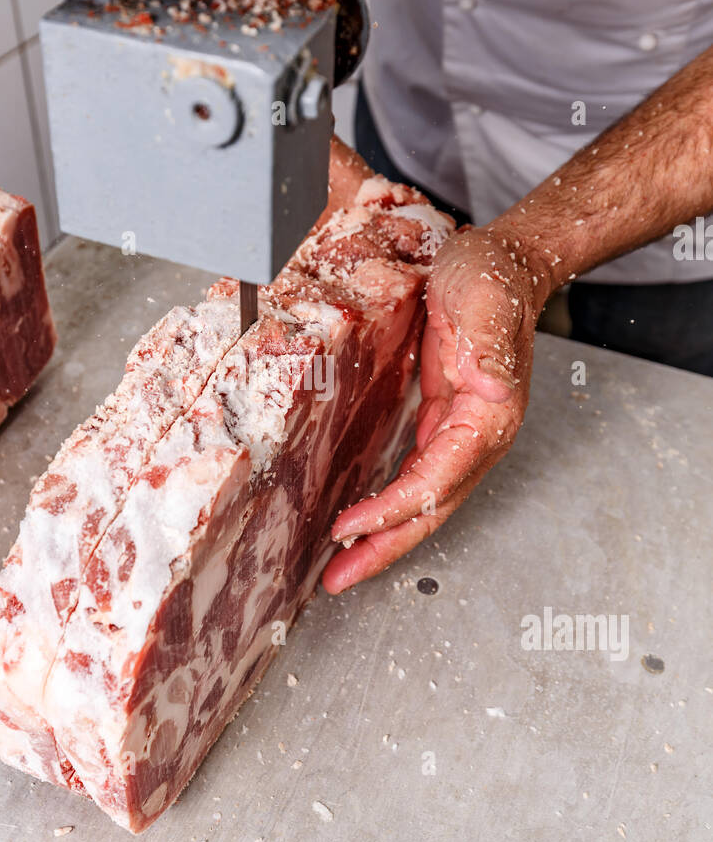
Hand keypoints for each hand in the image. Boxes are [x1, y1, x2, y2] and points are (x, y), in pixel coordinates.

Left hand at [322, 219, 545, 592]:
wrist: (503, 263)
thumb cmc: (492, 279)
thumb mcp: (485, 305)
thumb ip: (489, 349)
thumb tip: (493, 390)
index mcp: (489, 418)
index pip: (436, 481)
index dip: (394, 510)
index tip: (350, 528)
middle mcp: (478, 437)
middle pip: (430, 510)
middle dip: (384, 548)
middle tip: (338, 579)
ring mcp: (461, 434)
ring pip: (422, 502)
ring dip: (384, 536)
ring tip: (343, 567)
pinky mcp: (442, 424)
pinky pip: (416, 478)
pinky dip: (389, 505)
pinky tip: (363, 519)